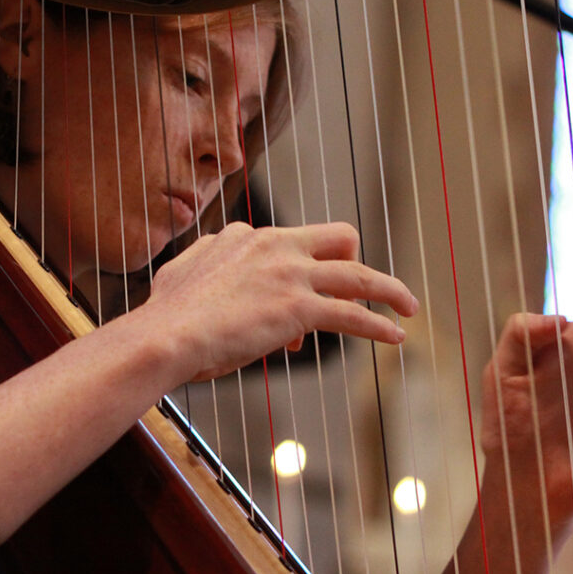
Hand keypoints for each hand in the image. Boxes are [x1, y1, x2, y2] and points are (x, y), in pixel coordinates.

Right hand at [144, 221, 418, 385]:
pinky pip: (353, 315)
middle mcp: (276, 246)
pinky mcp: (298, 308)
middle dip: (357, 261)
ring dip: (390, 291)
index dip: (301, 276)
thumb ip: (208, 259)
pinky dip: (379, 326)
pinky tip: (395, 337)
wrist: (163, 336)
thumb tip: (214, 260)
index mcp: (249, 236)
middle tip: (367, 290)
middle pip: (340, 238)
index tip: (292, 318)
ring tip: (409, 308)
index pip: (293, 244)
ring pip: (359, 276)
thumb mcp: (187, 271)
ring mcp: (290, 275)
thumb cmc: (166, 315)